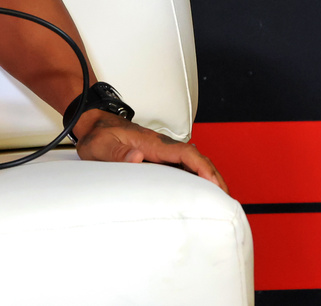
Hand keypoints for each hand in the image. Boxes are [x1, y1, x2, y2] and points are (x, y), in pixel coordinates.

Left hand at [74, 110, 228, 192]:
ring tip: (219, 198)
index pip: (185, 153)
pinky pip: (182, 164)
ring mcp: (161, 150)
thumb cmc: (97, 135)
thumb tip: (137, 157)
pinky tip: (200, 189)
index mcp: (151, 142)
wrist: (94, 122)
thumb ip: (117, 153)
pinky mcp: (158, 155)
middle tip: (226, 198)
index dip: (202, 168)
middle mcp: (161, 145)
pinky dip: (196, 176)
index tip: (215, 184)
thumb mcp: (100, 146)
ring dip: (207, 176)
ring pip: (192, 161)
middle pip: (196, 158)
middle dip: (213, 176)